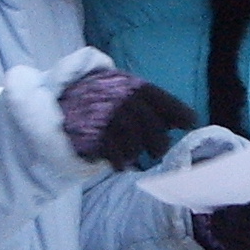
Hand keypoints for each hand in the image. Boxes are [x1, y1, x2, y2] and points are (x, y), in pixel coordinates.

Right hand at [60, 71, 197, 166]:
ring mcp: (106, 119)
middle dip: (159, 141)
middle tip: (159, 149)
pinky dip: (121, 162)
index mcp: (127, 85)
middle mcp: (119, 100)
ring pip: (135, 143)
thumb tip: (184, 118)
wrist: (56, 103)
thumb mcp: (120, 90)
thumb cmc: (97, 98)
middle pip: (152, 126)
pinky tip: (120, 163)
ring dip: (138, 152)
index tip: (192, 122)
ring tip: (135, 154)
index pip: (159, 98)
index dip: (178, 110)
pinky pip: (116, 155)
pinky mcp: (93, 137)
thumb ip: (148, 101)